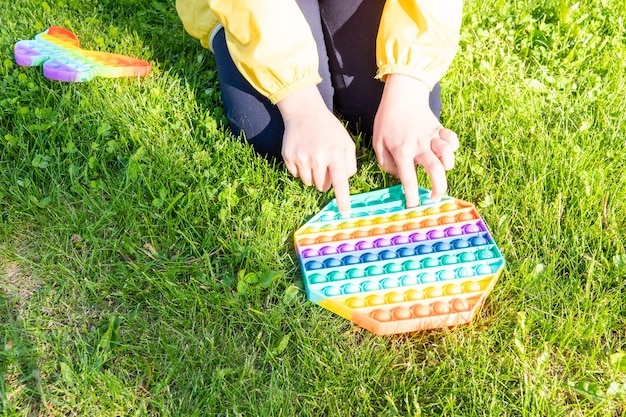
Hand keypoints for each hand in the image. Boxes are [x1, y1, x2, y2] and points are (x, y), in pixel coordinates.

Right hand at [277, 85, 356, 213]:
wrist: (304, 112)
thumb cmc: (328, 129)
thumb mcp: (345, 141)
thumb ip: (349, 163)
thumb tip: (344, 181)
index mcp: (335, 154)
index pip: (340, 182)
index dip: (342, 199)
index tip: (344, 212)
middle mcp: (318, 157)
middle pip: (322, 186)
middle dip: (324, 180)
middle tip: (324, 164)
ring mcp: (301, 158)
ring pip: (309, 183)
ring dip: (312, 176)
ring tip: (313, 158)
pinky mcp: (289, 157)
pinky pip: (296, 175)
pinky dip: (301, 170)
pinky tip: (303, 155)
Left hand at [373, 74, 458, 206]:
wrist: (402, 95)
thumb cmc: (387, 120)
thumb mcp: (377, 142)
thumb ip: (386, 162)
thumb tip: (398, 176)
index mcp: (402, 150)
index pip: (408, 177)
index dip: (412, 194)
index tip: (413, 205)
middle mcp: (419, 145)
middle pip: (435, 169)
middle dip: (438, 187)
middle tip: (435, 197)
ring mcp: (431, 136)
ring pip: (447, 153)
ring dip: (448, 166)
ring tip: (442, 171)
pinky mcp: (439, 129)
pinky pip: (452, 139)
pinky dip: (454, 148)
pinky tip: (448, 152)